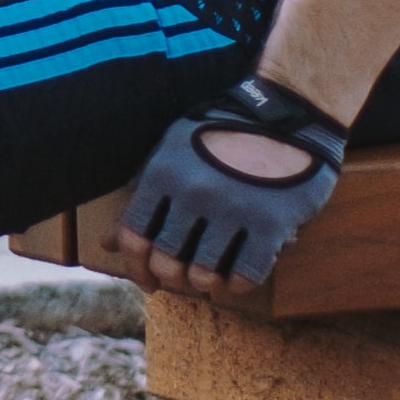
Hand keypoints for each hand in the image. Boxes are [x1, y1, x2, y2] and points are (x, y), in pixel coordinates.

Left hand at [119, 75, 352, 293]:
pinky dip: (238, 284)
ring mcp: (232, 208)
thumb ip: (143, 197)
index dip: (136, 266)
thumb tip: (108, 244)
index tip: (148, 280)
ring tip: (212, 277)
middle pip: (166, 260)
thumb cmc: (223, 135)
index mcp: (163, 172)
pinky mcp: (271, 222)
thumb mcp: (175, 152)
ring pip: (203, 274)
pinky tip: (239, 277)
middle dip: (173, 277)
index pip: (133, 236)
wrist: (291, 115)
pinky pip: (246, 274)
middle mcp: (193, 192)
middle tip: (185, 278)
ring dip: (205, 282)